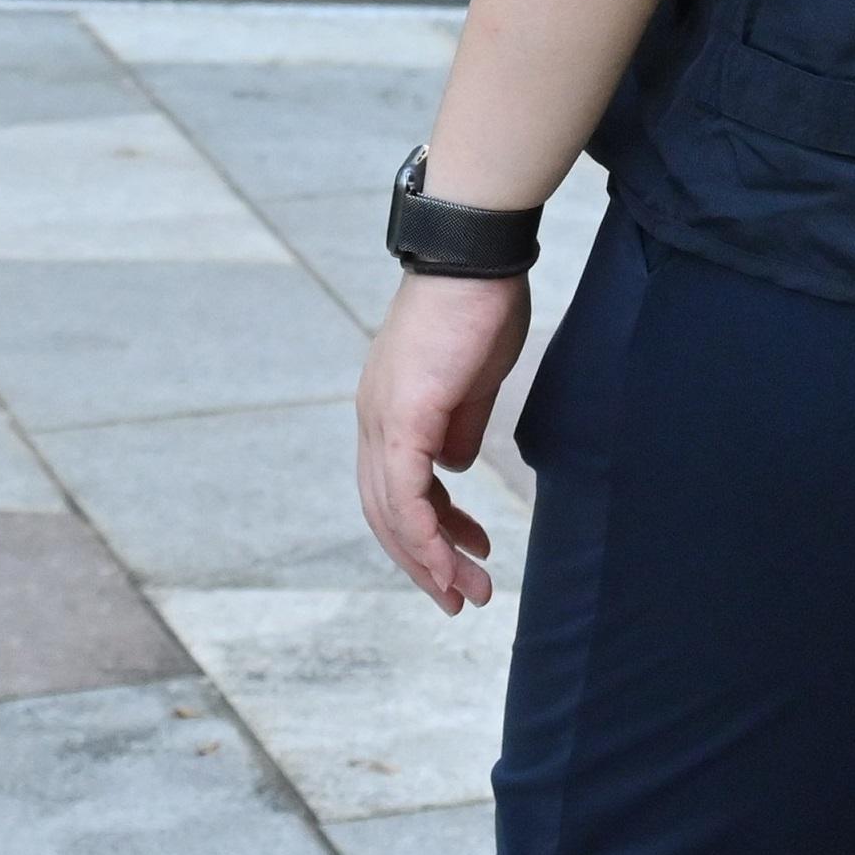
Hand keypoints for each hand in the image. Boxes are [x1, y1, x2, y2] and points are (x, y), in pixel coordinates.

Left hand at [356, 271, 535, 612]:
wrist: (474, 256)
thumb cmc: (479, 304)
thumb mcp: (473, 378)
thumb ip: (461, 425)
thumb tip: (456, 468)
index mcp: (388, 410)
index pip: (393, 490)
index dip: (425, 532)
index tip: (462, 560)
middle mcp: (374, 420)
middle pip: (386, 512)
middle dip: (425, 562)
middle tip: (461, 598)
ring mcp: (383, 419)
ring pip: (394, 513)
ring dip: (430, 561)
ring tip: (467, 593)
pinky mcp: (403, 417)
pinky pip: (407, 495)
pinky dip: (427, 537)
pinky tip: (451, 563)